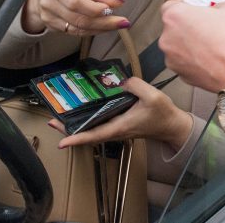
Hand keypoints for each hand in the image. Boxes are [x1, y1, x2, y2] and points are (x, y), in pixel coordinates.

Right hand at [22, 0, 128, 34]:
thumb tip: (117, 3)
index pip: (77, 3)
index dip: (97, 9)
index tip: (114, 9)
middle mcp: (50, 5)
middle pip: (79, 19)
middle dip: (104, 22)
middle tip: (123, 22)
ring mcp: (49, 19)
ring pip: (78, 29)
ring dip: (101, 29)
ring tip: (117, 25)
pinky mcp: (52, 28)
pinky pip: (75, 33)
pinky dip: (92, 32)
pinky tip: (103, 28)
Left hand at [50, 78, 192, 151]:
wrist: (172, 126)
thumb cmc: (163, 114)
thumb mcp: (152, 96)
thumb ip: (135, 85)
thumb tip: (120, 81)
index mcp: (121, 126)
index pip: (95, 135)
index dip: (77, 138)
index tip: (61, 142)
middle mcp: (116, 131)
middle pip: (88, 135)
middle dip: (69, 130)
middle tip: (52, 122)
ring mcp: (117, 130)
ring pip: (92, 132)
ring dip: (75, 127)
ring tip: (61, 119)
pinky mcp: (120, 126)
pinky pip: (99, 127)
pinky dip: (86, 123)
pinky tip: (82, 114)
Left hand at [159, 0, 224, 91]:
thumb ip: (217, 4)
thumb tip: (215, 10)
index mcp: (175, 16)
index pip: (171, 6)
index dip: (186, 6)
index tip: (198, 9)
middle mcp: (167, 38)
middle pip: (175, 27)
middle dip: (190, 26)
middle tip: (209, 27)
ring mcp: (172, 59)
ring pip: (180, 46)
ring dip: (192, 43)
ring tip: (214, 44)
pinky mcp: (181, 75)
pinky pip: (186, 62)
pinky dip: (196, 60)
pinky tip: (213, 58)